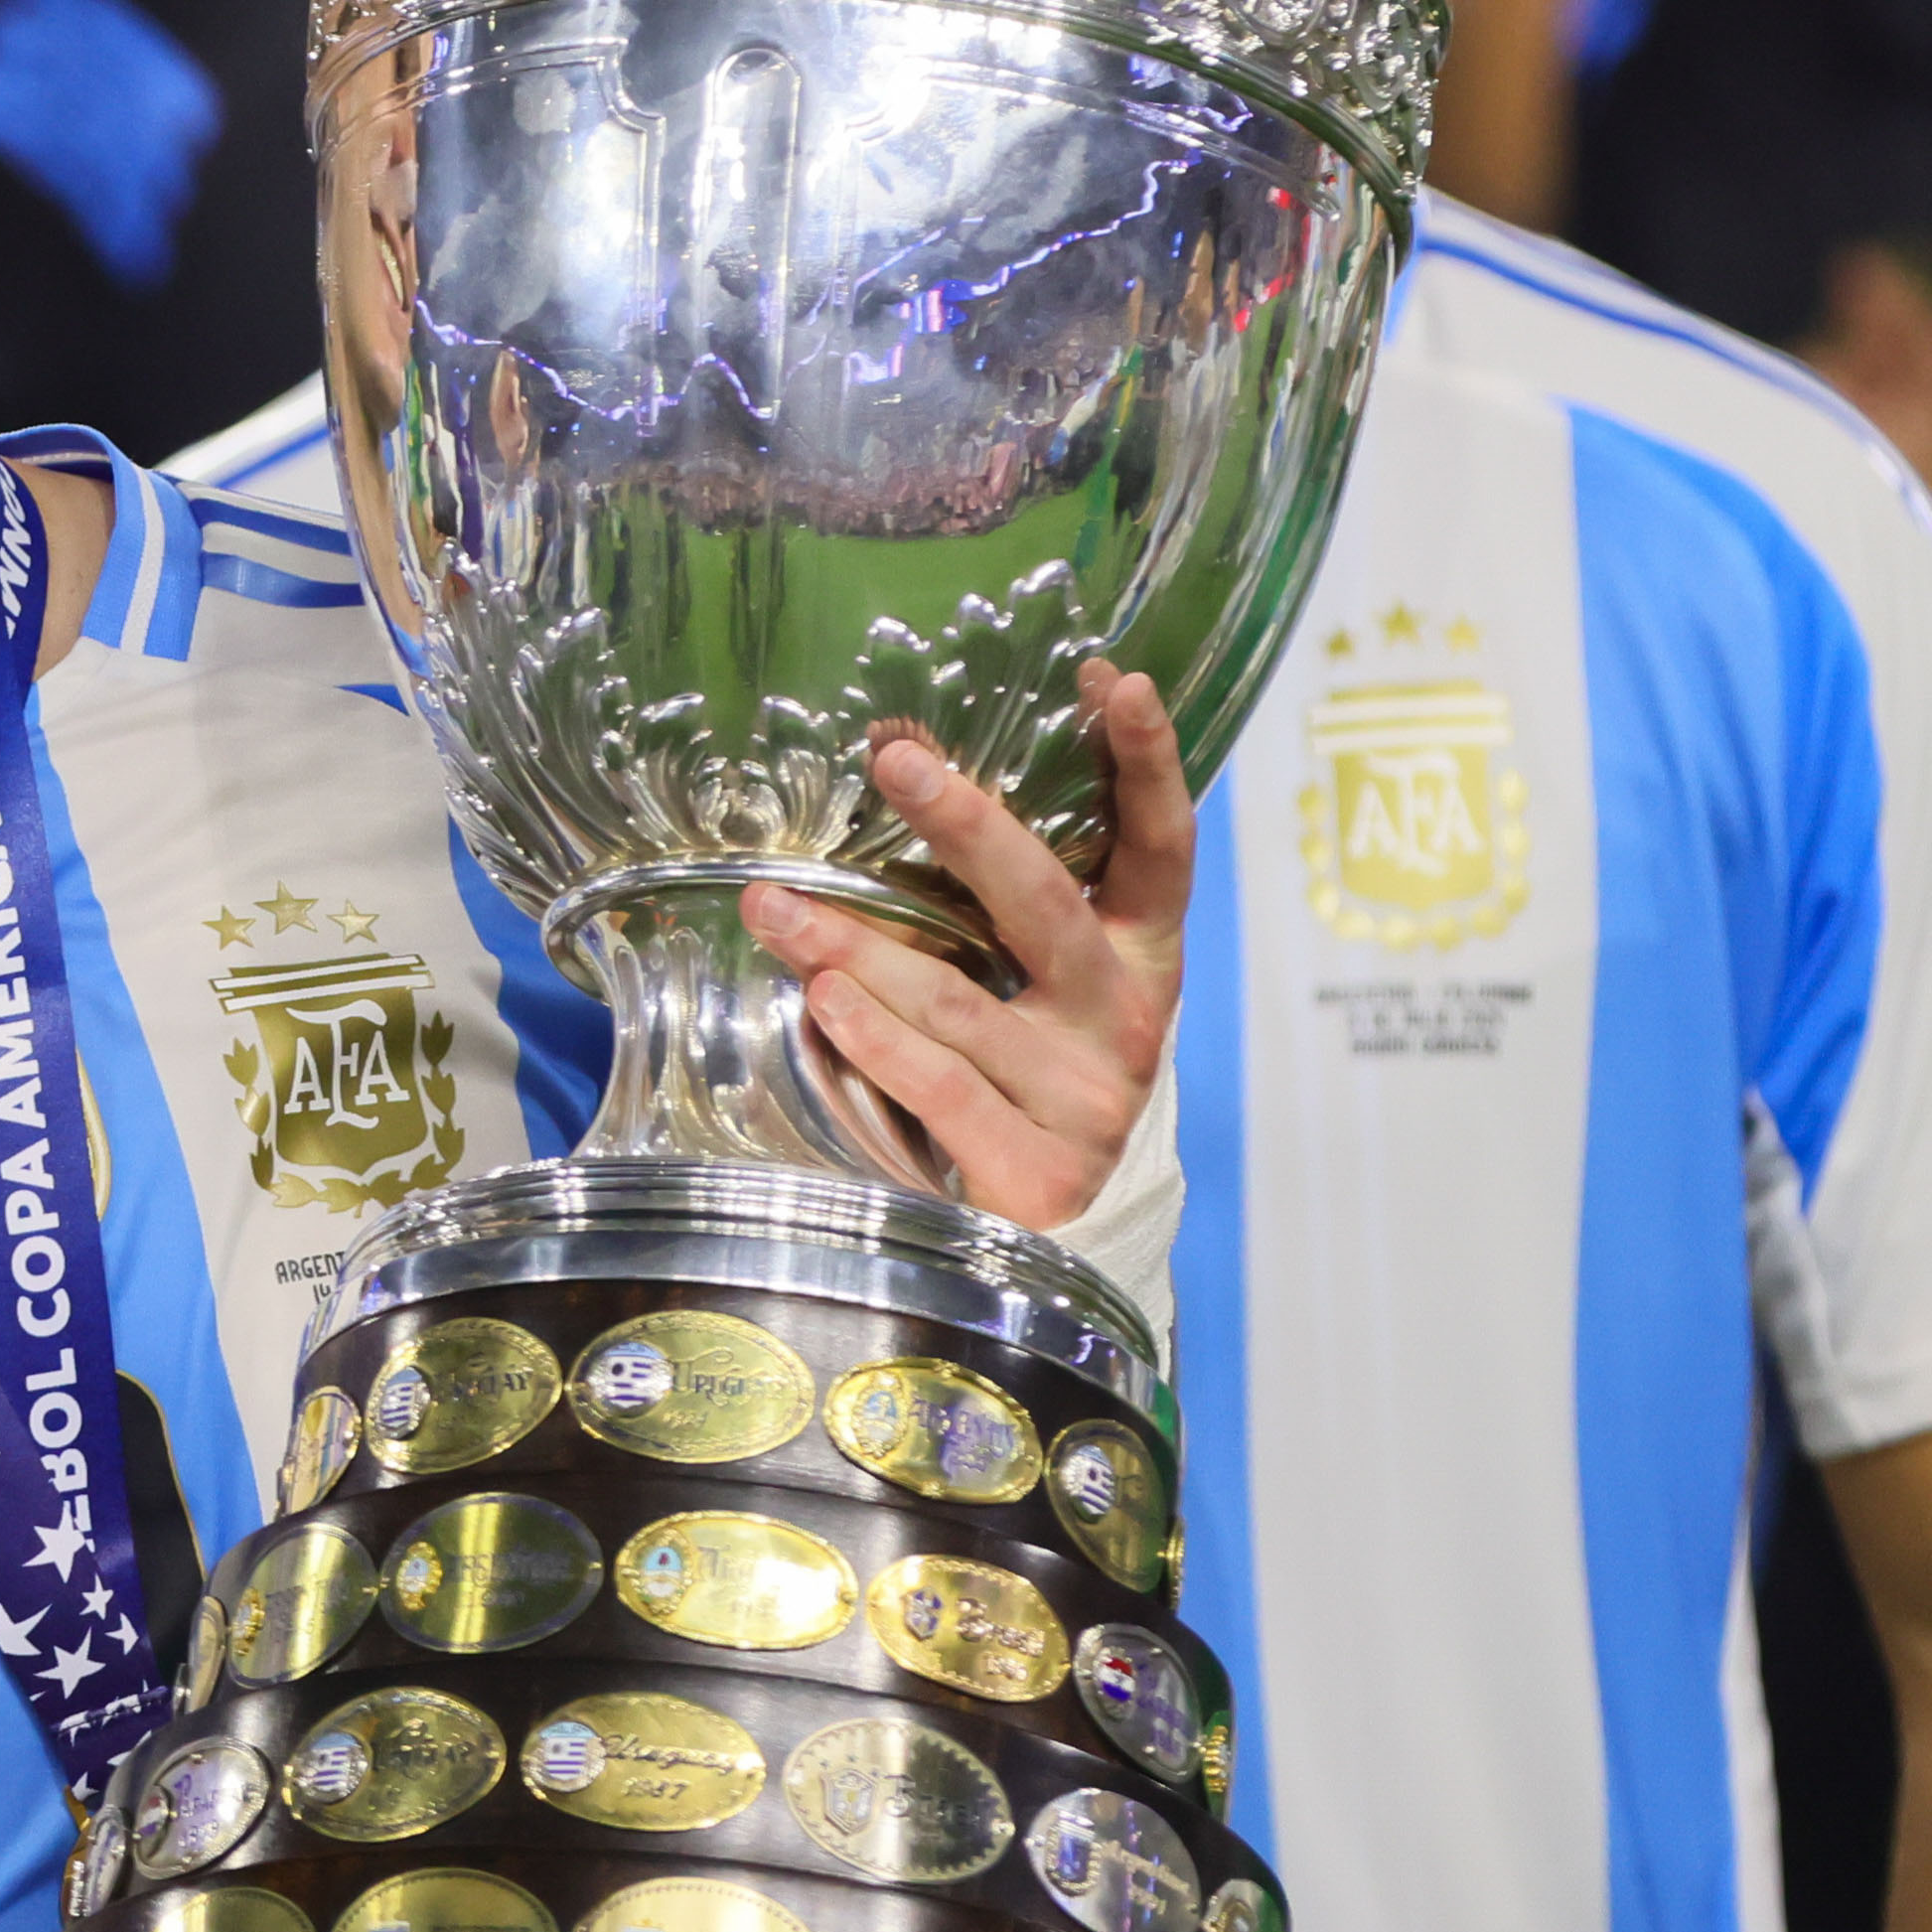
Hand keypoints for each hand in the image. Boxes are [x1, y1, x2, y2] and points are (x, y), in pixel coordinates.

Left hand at [740, 664, 1192, 1229]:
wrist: (1063, 1254)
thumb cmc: (1033, 1080)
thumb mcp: (1048, 991)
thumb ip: (1008, 908)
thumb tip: (907, 769)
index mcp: (1142, 958)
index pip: (1160, 847)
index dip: (1147, 763)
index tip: (1112, 678)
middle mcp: (1124, 1020)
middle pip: (1043, 904)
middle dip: (966, 824)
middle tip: (893, 757)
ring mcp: (1085, 1097)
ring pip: (958, 1000)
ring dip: (855, 943)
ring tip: (770, 903)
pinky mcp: (1035, 1169)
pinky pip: (940, 1087)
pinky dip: (875, 1041)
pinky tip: (824, 999)